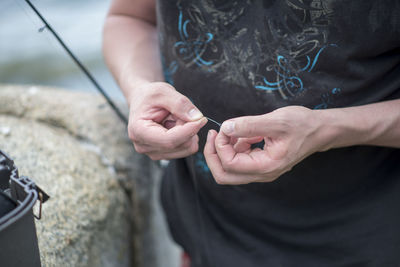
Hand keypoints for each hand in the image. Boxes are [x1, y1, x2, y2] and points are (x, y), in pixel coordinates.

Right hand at [127, 82, 206, 159]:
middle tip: (183, 112)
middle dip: (189, 128)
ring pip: (185, 148)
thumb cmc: (149, 95)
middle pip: (179, 145)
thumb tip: (197, 118)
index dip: (188, 131)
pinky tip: (176, 125)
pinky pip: (186, 148)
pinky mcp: (163, 154)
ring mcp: (153, 152)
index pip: (169, 140)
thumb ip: (180, 104)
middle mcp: (143, 146)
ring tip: (176, 118)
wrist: (142, 100)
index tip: (202, 119)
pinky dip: (187, 136)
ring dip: (188, 132)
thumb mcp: (163, 91)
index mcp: (138, 131)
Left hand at [204, 106, 325, 183]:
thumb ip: (249, 125)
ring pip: (229, 169)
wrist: (319, 130)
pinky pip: (239, 160)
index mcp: (266, 166)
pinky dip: (234, 147)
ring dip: (224, 150)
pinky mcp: (260, 164)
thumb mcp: (276, 121)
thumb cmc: (302, 125)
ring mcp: (261, 171)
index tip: (222, 128)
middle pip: (224, 175)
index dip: (220, 146)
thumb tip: (225, 128)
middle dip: (213, 155)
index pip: (229, 164)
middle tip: (214, 135)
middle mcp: (262, 174)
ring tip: (233, 130)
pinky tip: (244, 133)